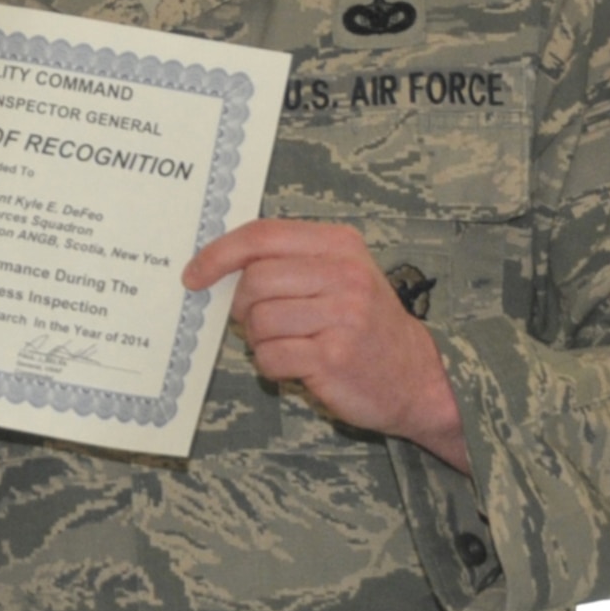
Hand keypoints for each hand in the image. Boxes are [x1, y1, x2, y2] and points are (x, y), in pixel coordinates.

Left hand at [183, 218, 469, 471]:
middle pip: (254, 280)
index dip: (219, 254)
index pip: (262, 235)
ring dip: (259, 338)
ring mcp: (342, 315)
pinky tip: (296, 363)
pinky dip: (272, 364)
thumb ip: (288, 260)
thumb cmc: (363, 323)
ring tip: (287, 342)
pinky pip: (271, 356)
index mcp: (339, 244)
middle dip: (243, 306)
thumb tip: (217, 263)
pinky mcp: (334, 357)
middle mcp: (344, 274)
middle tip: (260, 321)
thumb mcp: (338, 274)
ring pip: (259, 320)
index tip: (194, 274)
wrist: (415, 375)